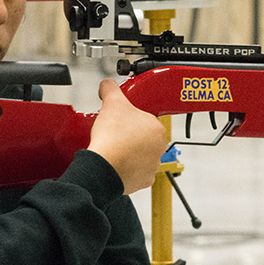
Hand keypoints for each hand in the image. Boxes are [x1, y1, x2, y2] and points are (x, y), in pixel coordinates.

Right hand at [86, 78, 165, 194]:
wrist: (104, 166)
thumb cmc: (112, 138)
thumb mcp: (112, 103)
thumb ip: (111, 89)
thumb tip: (108, 84)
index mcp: (157, 128)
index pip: (146, 119)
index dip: (131, 118)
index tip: (121, 121)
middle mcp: (159, 148)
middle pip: (144, 138)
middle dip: (130, 136)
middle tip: (115, 134)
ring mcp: (153, 165)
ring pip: (140, 156)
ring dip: (129, 153)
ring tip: (114, 149)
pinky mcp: (144, 180)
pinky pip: (136, 172)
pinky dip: (127, 168)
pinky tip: (117, 163)